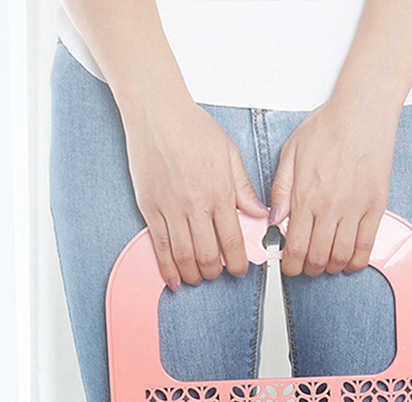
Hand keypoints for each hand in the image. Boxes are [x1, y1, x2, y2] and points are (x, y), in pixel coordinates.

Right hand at [121, 98, 268, 288]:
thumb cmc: (193, 128)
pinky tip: (173, 278)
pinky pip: (160, 245)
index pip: (232, 240)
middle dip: (215, 272)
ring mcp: (171, 208)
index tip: (239, 269)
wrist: (157, 113)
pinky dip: (167, 266)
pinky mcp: (150, 207)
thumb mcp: (229, 154)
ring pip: (184, 255)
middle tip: (218, 273)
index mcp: (220, 192)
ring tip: (198, 277)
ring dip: (193, 274)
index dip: (237, 262)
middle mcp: (196, 204)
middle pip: (208, 255)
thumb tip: (260, 213)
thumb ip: (244, 189)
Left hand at [269, 98, 400, 276]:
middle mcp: (329, 207)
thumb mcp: (290, 154)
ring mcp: (354, 208)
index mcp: (305, 197)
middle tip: (307, 266)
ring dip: (332, 267)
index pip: (295, 247)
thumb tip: (273, 219)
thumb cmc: (327, 127)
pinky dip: (357, 261)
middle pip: (317, 257)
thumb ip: (281, 189)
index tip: (290, 266)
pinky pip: (367, 245)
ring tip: (327, 264)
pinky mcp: (375, 206)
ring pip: (341, 256)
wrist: (362, 111)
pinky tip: (350, 261)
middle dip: (309, 269)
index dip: (290, 266)